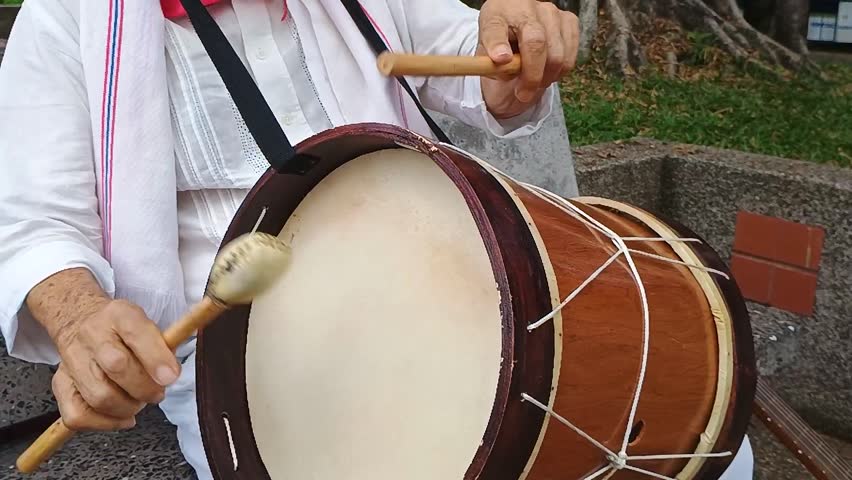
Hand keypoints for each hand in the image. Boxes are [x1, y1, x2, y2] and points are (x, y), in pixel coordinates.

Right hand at [51, 299, 179, 430]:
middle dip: (144, 389)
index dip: (155, 358)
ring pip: (99, 396)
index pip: (136, 332)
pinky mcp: (60, 383)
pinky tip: (121, 417)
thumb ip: (163, 346)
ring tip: (138, 402)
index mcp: (119, 314)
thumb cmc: (120, 328)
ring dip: (127, 408)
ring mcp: (72, 359)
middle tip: (157, 393)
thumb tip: (171, 375)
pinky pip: (77, 414)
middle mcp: (91, 334)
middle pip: (116, 366)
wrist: (80, 321)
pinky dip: (104, 423)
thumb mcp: (147, 323)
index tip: (171, 377)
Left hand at [477, 0, 578, 118]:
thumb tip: (503, 60)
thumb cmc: (500, 46)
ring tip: (535, 81)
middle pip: (536, 43)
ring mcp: (550, 11)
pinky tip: (548, 71)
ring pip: (557, 55)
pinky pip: (570, 56)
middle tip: (523, 93)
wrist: (516, 35)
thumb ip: (491, 64)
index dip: (497, 44)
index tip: (500, 59)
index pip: (495, 27)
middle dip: (531, 76)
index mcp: (497, 13)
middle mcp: (525, 6)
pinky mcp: (568, 20)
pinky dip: (560, 71)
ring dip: (547, 77)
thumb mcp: (486, 57)